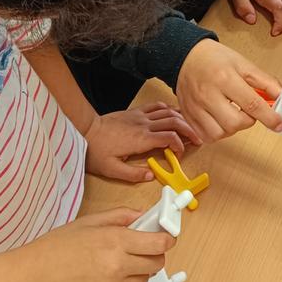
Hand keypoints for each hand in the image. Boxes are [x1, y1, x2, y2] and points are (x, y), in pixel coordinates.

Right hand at [0, 208, 173, 281]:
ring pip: (145, 278)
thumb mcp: (90, 222)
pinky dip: (129, 281)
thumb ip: (120, 216)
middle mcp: (117, 264)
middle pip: (157, 262)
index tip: (165, 234)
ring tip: (122, 259)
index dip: (167, 238)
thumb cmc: (56, 247)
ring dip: (141, 269)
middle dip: (154, 253)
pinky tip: (115, 272)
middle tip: (143, 246)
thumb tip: (142, 214)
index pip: (160, 243)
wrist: (34, 272)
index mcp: (115, 240)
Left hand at [84, 103, 201, 182]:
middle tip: (198, 138)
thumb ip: (132, 174)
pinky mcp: (135, 111)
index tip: (180, 154)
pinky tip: (173, 113)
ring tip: (190, 126)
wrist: (84, 130)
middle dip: (189, 130)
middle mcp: (144, 125)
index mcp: (141, 140)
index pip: (169, 138)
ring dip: (182, 118)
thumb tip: (151, 176)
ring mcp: (140, 116)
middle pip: (174, 122)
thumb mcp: (111, 169)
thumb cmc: (96, 150)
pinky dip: (168, 108)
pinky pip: (156, 106)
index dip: (180, 145)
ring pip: (168, 112)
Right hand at [176, 39, 281, 141]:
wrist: (185, 56)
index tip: (279, 124)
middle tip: (248, 111)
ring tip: (233, 114)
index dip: (269, 117)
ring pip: (219, 134)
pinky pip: (206, 137)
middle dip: (248, 121)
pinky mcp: (188, 116)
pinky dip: (218, 133)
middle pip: (234, 123)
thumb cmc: (215, 59)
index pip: (252, 104)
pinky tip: (221, 120)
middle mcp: (208, 94)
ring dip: (232, 128)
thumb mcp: (243, 64)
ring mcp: (196, 107)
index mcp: (224, 78)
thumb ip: (265, 81)